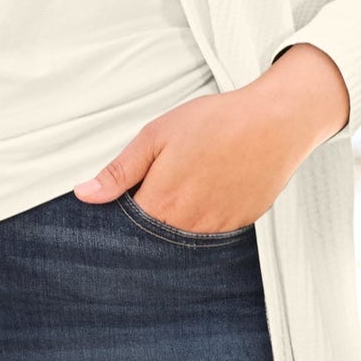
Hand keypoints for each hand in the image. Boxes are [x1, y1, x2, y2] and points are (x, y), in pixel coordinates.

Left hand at [71, 48, 348, 230]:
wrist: (275, 122)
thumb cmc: (215, 122)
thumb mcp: (156, 136)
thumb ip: (120, 171)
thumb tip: (85, 195)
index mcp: (162, 203)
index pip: (126, 230)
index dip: (120, 216)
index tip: (123, 200)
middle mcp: (189, 226)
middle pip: (154, 239)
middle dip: (147, 221)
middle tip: (157, 187)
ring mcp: (217, 229)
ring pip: (183, 238)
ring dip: (176, 222)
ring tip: (186, 185)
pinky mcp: (241, 225)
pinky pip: (211, 232)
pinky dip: (203, 220)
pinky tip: (209, 191)